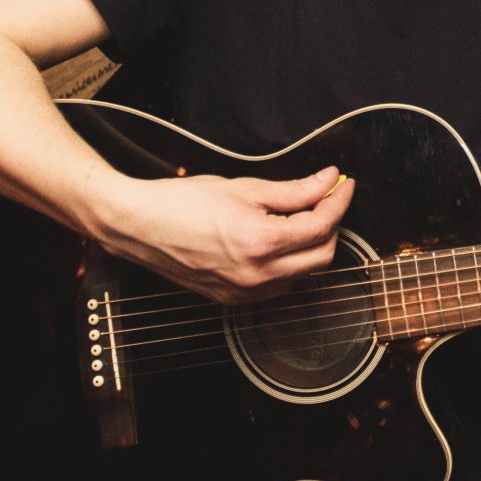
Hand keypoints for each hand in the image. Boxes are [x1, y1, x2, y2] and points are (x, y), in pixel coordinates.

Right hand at [95, 165, 355, 303]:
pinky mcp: (232, 300)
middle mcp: (257, 275)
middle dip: (331, 225)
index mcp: (260, 243)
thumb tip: (328, 180)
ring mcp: (244, 292)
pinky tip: (278, 240)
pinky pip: (278, 285)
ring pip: (303, 274)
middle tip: (326, 198)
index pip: (322, 226)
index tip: (343, 183)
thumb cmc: (181, 202)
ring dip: (311, 246)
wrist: (137, 225)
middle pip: (322, 256)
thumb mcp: (243, 187)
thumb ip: (294, 189)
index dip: (339, 201)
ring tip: (301, 216)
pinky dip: (289, 264)